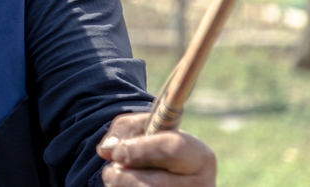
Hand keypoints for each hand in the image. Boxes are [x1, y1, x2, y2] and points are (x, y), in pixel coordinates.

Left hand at [96, 112, 215, 186]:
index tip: (117, 153)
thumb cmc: (153, 147)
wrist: (165, 171)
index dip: (140, 150)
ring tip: (114, 179)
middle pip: (158, 183)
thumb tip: (108, 150)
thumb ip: (125, 130)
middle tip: (109, 172)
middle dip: (126, 177)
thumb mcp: (143, 128)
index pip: (173, 148)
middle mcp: (202, 184)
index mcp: (200, 156)